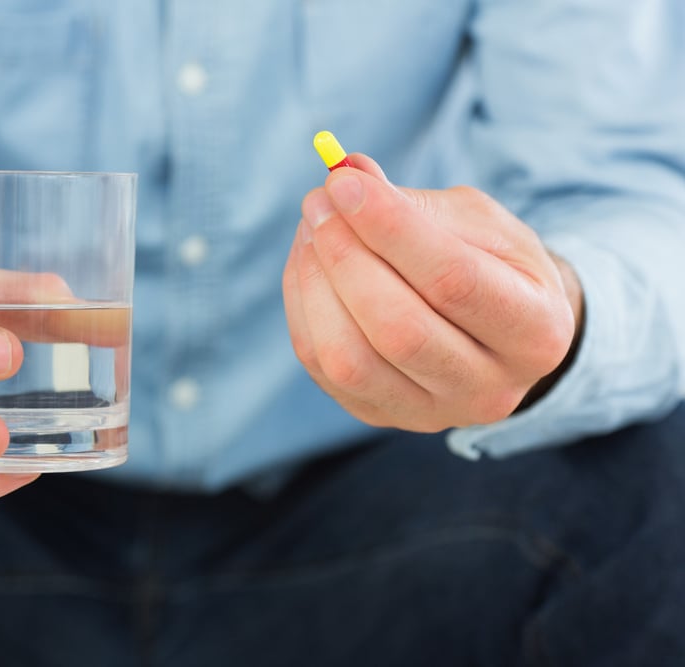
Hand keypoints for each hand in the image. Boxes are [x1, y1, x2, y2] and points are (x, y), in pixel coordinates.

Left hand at [282, 154, 583, 431]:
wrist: (497, 334)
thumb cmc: (490, 265)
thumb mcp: (480, 225)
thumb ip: (418, 204)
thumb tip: (349, 174)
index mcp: (535, 331)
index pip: (454, 281)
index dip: (391, 229)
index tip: (345, 184)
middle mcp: (488, 388)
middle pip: (399, 329)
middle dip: (347, 256)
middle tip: (320, 202)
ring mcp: (429, 413)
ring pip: (349, 359)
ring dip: (315, 283)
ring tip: (313, 229)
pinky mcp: (378, 415)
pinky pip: (321, 366)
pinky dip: (303, 306)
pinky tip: (308, 263)